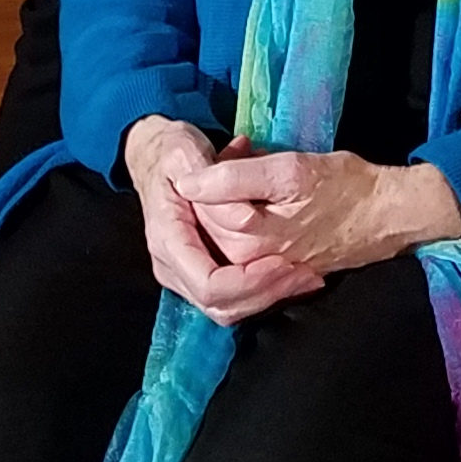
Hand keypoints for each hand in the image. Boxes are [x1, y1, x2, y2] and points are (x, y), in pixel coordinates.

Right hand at [122, 115, 285, 318]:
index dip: (248, 281)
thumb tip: (242, 218)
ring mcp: (183, 274)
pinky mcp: (198, 274)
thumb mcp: (189, 152)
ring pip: (228, 309)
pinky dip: (263, 291)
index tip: (282, 262)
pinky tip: (290, 274)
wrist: (155, 156)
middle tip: (305, 272)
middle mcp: (171, 266)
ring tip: (304, 274)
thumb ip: (215, 180)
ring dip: (269, 296)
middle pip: (220, 305)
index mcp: (167, 239)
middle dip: (266, 294)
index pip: (208, 284)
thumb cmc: (172, 152)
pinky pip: (232, 299)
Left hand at [175, 147, 460, 297]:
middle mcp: (250, 259)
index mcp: (249, 237)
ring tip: (251, 174)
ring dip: (225, 202)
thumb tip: (186, 181)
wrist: (386, 216)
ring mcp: (262, 268)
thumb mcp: (290, 169)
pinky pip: (237, 245)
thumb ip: (233, 176)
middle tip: (242, 156)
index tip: (229, 150)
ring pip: (219, 232)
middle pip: (205, 220)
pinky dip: (238, 218)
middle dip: (214, 186)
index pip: (198, 203)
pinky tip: (255, 199)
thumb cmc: (345, 186)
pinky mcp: (274, 270)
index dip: (205, 170)